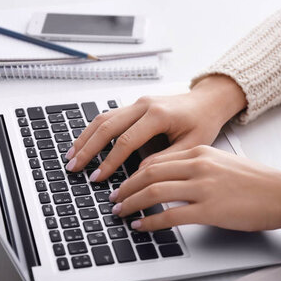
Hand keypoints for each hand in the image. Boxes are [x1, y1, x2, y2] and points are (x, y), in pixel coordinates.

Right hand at [65, 75, 246, 181]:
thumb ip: (166, 159)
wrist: (208, 102)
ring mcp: (137, 102)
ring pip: (103, 118)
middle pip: (107, 126)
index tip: (98, 178)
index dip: (110, 161)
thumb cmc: (203, 122)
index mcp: (158, 114)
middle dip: (88, 148)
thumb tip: (139, 174)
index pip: (126, 140)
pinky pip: (109, 116)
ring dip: (86, 137)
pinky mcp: (135, 105)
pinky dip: (93, 130)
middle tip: (74, 167)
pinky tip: (84, 143)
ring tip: (72, 156)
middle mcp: (144, 104)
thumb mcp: (192, 146)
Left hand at [109, 145, 280, 231]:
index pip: (156, 160)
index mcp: (200, 151)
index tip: (123, 182)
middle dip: (126, 187)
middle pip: (149, 173)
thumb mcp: (221, 162)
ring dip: (132, 203)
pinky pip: (171, 215)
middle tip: (114, 198)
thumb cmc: (255, 181)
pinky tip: (142, 226)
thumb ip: (195, 166)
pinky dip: (151, 221)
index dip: (134, 173)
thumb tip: (169, 179)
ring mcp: (204, 187)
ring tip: (120, 212)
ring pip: (155, 192)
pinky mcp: (210, 209)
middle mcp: (199, 165)